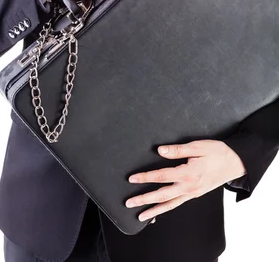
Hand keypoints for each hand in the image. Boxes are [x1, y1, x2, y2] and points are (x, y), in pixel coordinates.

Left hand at [125, 139, 246, 221]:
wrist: (234, 163)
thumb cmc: (216, 152)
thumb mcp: (197, 146)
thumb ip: (177, 149)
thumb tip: (160, 151)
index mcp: (188, 173)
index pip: (161, 176)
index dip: (145, 178)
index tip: (132, 179)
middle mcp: (188, 187)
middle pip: (162, 195)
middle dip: (144, 200)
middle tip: (128, 203)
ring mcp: (192, 193)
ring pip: (169, 204)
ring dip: (153, 210)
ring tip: (140, 216)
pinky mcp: (194, 194)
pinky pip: (177, 204)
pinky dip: (166, 209)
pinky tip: (158, 211)